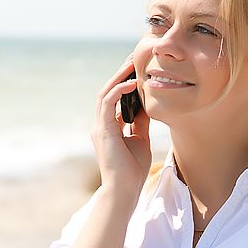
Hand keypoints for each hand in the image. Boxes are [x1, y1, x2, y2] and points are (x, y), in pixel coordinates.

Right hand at [90, 55, 151, 194]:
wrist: (125, 189)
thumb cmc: (133, 169)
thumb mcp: (140, 139)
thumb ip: (140, 122)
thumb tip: (147, 106)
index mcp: (110, 126)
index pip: (115, 97)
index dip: (124, 82)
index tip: (137, 69)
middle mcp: (102, 124)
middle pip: (108, 91)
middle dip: (121, 73)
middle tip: (133, 58)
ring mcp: (100, 127)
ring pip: (105, 93)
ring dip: (119, 77)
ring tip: (132, 64)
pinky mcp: (103, 131)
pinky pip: (108, 103)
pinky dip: (119, 91)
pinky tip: (133, 83)